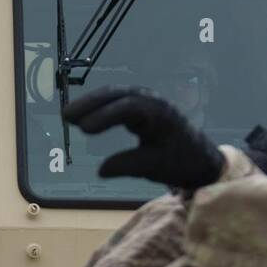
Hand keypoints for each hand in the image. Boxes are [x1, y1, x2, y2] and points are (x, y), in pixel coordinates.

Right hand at [62, 86, 224, 190]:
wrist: (200, 157)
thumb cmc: (180, 161)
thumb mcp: (155, 167)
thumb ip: (128, 166)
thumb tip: (100, 171)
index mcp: (158, 115)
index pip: (128, 109)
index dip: (105, 117)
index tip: (85, 129)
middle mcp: (151, 102)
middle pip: (117, 95)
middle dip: (91, 104)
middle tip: (67, 116)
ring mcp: (146, 102)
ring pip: (115, 96)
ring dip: (92, 103)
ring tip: (69, 115)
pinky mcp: (141, 108)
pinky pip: (118, 101)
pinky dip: (99, 106)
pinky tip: (84, 116)